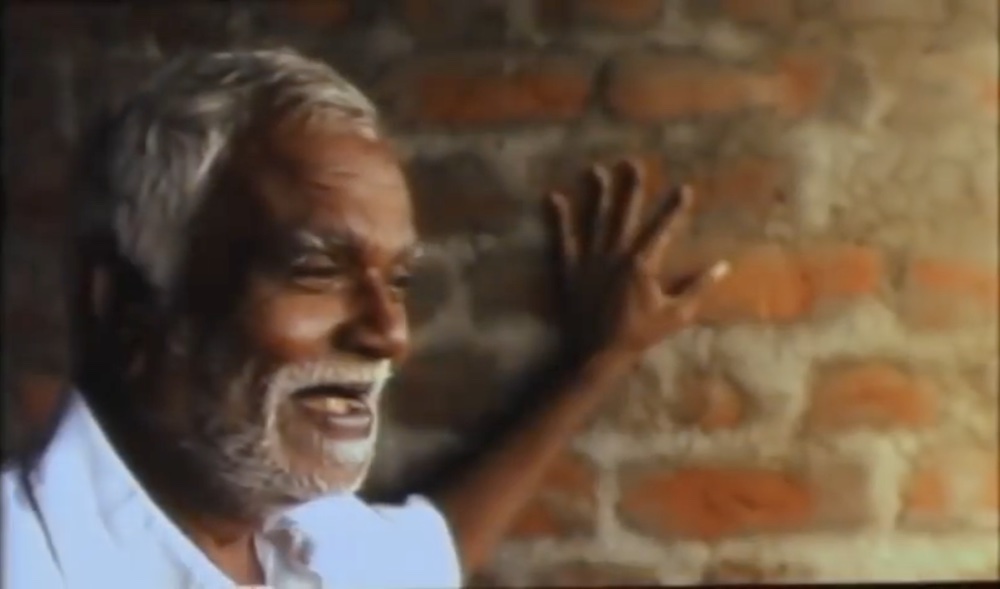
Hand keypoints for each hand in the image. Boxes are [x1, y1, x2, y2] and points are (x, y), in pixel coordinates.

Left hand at [548, 160, 728, 363]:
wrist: (597, 353)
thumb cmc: (639, 335)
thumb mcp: (677, 315)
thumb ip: (699, 288)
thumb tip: (723, 266)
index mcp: (642, 265)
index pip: (662, 230)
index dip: (674, 208)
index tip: (684, 187)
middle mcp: (615, 256)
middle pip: (624, 215)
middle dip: (630, 188)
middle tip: (632, 162)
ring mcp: (590, 261)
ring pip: (595, 220)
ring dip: (597, 194)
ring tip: (597, 170)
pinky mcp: (570, 269)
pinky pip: (563, 240)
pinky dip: (558, 219)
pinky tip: (554, 198)